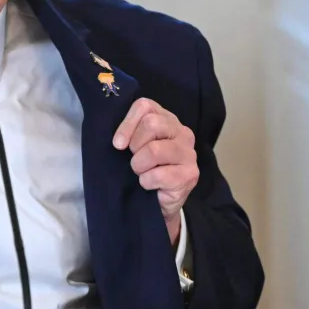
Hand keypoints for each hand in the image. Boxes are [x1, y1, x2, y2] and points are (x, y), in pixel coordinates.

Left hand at [113, 98, 198, 243]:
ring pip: (155, 150)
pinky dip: (146, 182)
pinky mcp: (190, 174)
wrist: (157, 201)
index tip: (118, 144)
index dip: (127, 124)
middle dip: (135, 146)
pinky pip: (159, 174)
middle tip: (135, 160)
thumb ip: (128, 133)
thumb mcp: (133, 146)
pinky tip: (149, 184)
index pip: (144, 106)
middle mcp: (182, 132)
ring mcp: (189, 153)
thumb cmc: (143, 169)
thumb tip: (118, 141)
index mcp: (166, 119)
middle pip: (151, 124)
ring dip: (139, 165)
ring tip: (141, 172)